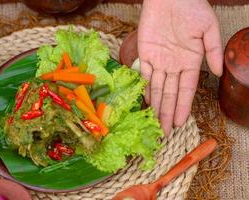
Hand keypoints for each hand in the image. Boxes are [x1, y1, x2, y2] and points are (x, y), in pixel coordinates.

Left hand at [138, 0, 222, 134]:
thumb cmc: (192, 8)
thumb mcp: (208, 29)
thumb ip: (213, 51)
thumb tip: (217, 73)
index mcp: (190, 61)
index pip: (186, 89)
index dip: (183, 106)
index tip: (180, 123)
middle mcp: (174, 64)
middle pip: (170, 93)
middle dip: (167, 113)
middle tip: (164, 132)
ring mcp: (159, 60)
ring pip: (157, 88)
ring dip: (156, 106)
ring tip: (154, 123)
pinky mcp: (145, 53)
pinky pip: (143, 74)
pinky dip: (143, 88)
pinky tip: (144, 103)